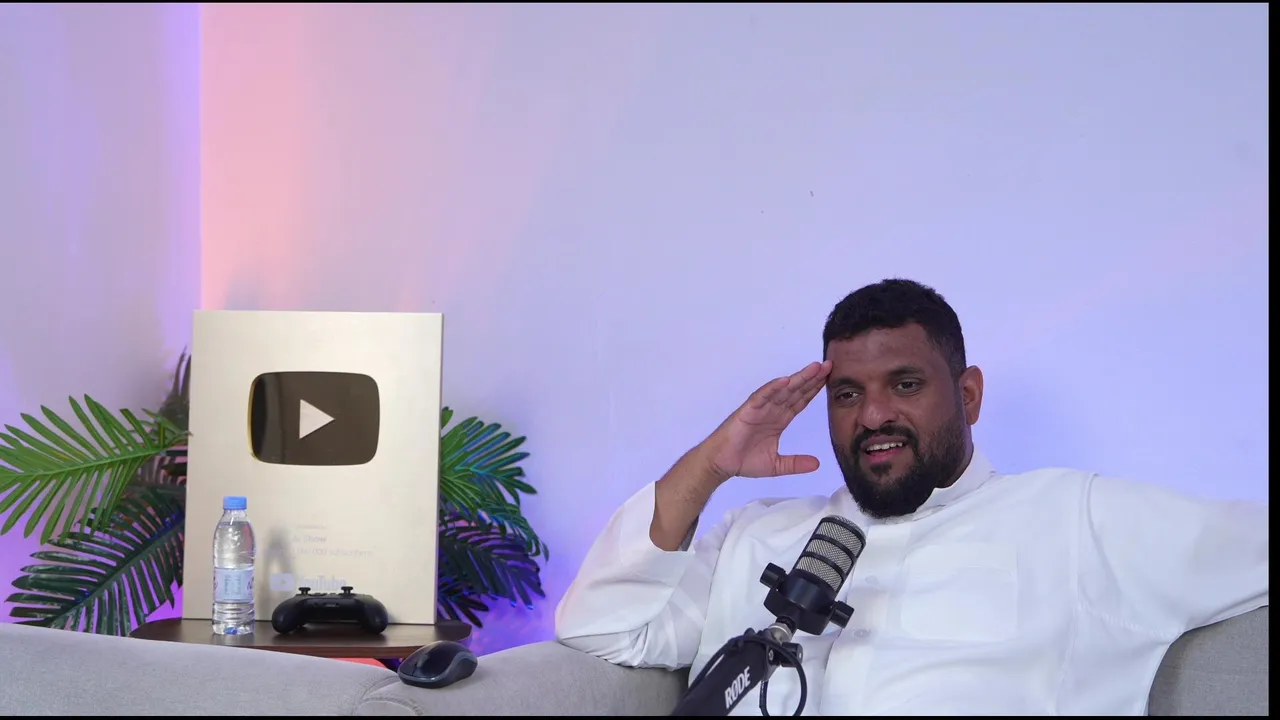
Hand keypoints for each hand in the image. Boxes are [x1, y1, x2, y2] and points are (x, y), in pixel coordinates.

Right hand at [702, 360, 831, 479]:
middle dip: (811, 378)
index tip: (829, 378)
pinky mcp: (748, 411)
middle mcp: (772, 410)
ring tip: (813, 368)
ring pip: (782, 390)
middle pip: (795, 391)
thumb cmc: (744, 461)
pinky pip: (762, 397)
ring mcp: (760, 409)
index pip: (800, 401)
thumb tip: (817, 464)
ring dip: (798, 379)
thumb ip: (796, 463)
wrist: (722, 464)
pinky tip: (785, 381)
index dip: (814, 390)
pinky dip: (773, 388)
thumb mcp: (777, 465)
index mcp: (780, 420)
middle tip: (828, 365)